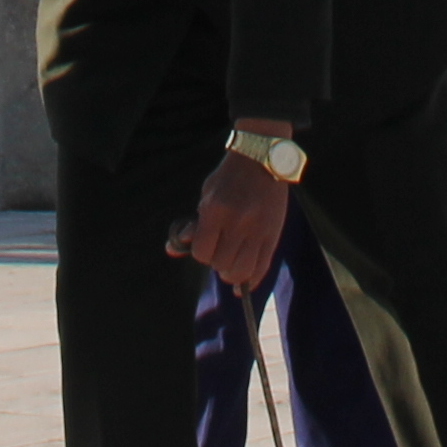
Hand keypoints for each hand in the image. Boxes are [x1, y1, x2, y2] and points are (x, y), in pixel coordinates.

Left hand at [166, 134, 294, 291]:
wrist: (261, 160)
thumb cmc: (229, 178)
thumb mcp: (206, 195)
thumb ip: (194, 224)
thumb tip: (173, 248)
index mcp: (216, 210)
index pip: (202, 252)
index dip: (200, 253)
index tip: (204, 246)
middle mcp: (237, 222)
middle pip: (221, 263)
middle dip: (216, 262)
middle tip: (219, 252)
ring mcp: (258, 230)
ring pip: (241, 271)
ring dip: (232, 273)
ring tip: (230, 266)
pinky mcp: (273, 234)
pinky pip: (262, 268)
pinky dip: (251, 281)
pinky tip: (243, 286)